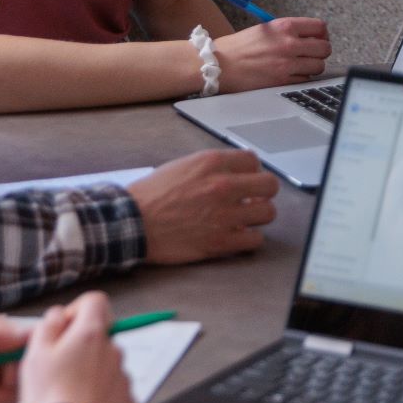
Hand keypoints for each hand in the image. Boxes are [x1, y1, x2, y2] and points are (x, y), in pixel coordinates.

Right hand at [16, 294, 137, 402]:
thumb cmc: (51, 398)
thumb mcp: (35, 353)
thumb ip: (47, 326)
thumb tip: (58, 315)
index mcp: (91, 334)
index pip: (95, 301)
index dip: (77, 309)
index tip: (63, 327)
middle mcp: (114, 352)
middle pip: (99, 338)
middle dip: (80, 349)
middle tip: (56, 372)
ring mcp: (124, 379)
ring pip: (107, 368)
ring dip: (91, 376)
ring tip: (67, 400)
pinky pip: (115, 395)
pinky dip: (102, 401)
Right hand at [128, 147, 280, 264]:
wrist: (132, 223)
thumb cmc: (150, 195)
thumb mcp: (182, 166)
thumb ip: (211, 167)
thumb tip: (233, 173)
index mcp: (212, 163)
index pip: (253, 161)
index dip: (251, 172)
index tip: (245, 180)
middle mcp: (223, 186)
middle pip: (270, 185)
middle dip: (263, 192)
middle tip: (252, 199)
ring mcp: (225, 215)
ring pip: (268, 213)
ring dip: (258, 216)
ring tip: (246, 219)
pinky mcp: (221, 242)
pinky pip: (255, 240)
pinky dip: (249, 239)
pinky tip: (238, 237)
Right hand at [214, 16, 331, 91]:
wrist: (219, 65)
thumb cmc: (238, 47)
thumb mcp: (265, 29)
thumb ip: (288, 31)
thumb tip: (309, 36)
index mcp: (284, 26)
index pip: (320, 27)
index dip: (322, 34)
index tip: (318, 38)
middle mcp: (288, 43)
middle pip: (325, 48)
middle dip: (320, 51)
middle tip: (311, 54)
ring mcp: (287, 64)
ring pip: (319, 66)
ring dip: (312, 66)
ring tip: (300, 65)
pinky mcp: (282, 81)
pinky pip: (305, 80)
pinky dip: (301, 78)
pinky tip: (290, 74)